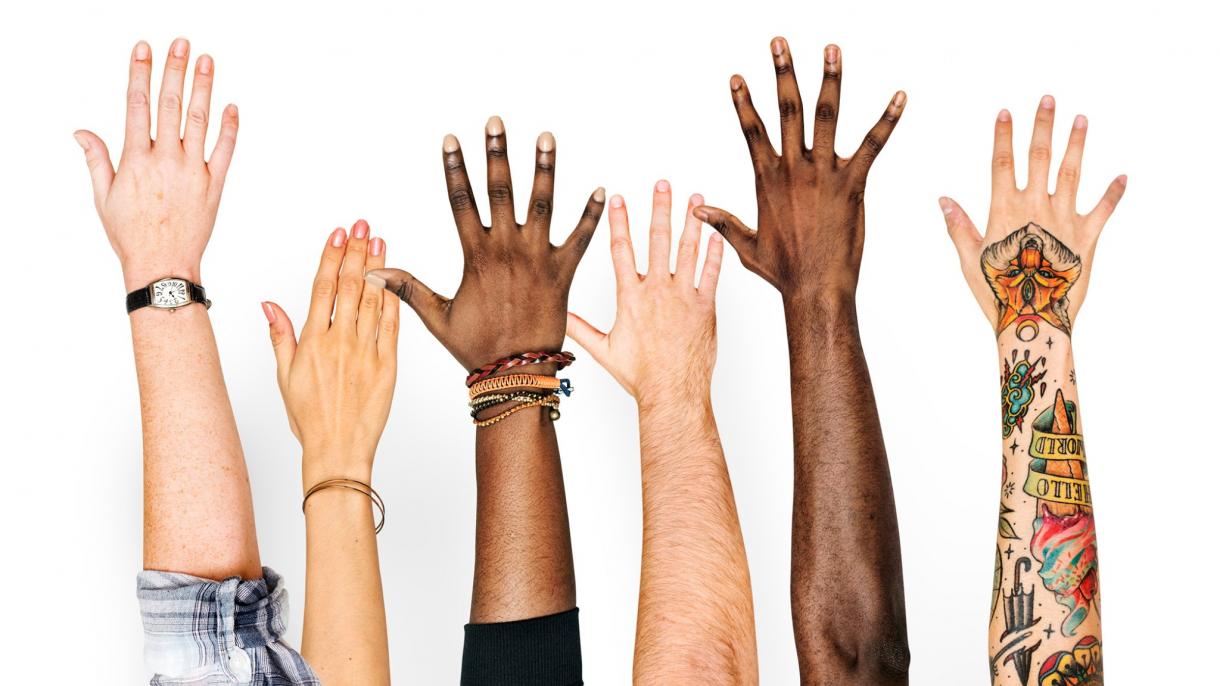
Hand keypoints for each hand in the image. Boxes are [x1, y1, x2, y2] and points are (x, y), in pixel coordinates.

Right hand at [75, 38, 238, 290]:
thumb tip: (82, 132)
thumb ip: (98, 160)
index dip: (141, 73)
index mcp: (136, 160)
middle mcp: (166, 160)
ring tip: (207, 61)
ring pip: (199, 121)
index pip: (138, 105)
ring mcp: (193, 172)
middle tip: (181, 44)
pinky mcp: (215, 186)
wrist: (163, 266)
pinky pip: (225, 151)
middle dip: (176, 70)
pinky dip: (230, 128)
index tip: (144, 49)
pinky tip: (232, 106)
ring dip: (204, 88)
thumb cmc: (132, 235)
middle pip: (171, 105)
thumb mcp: (104, 197)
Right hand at [262, 221, 398, 485]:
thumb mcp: (285, 376)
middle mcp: (340, 343)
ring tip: (379, 240)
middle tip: (363, 224)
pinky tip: (393, 279)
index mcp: (313, 343)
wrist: (338, 450)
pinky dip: (392, 300)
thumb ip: (280, 335)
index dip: (332, 257)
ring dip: (376, 267)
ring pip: (372, 300)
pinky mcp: (388, 366)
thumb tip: (269, 303)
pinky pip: (392, 326)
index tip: (339, 233)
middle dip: (356, 251)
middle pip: (350, 286)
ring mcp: (366, 353)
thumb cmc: (309, 418)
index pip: (323, 288)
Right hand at [368, 117, 604, 370]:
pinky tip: (600, 188)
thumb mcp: (438, 317)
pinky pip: (581, 239)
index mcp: (476, 257)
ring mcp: (537, 259)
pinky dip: (590, 215)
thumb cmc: (477, 348)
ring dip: (544, 168)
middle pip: (501, 191)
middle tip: (496, 122)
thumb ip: (408, 288)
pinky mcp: (563, 273)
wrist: (516, 374)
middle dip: (497, 154)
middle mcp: (507, 251)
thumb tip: (370, 273)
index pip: (462, 202)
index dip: (455, 169)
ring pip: (542, 204)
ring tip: (546, 136)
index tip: (452, 139)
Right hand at [567, 182, 722, 407]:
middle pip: (657, 240)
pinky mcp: (705, 307)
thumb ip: (581, 329)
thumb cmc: (639, 376)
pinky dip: (715, 252)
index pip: (621, 249)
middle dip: (660, 208)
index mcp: (630, 297)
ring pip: (688, 250)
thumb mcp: (604, 350)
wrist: (672, 392)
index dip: (618, 221)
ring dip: (691, 221)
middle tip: (663, 183)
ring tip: (696, 198)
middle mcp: (657, 291)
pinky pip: (711, 274)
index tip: (616, 198)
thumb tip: (558, 317)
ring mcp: (683, 297)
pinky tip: (717, 233)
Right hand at [693, 37, 904, 299]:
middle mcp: (794, 169)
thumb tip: (699, 212)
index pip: (752, 131)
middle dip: (783, 73)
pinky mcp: (853, 184)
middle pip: (787, 110)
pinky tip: (899, 97)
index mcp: (768, 180)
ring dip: (830, 80)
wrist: (815, 288)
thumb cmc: (783, 271)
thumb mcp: (746, 246)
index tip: (738, 77)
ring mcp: (824, 174)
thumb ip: (724, 223)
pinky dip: (887, 120)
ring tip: (832, 49)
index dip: (744, 102)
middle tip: (780, 44)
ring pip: (826, 116)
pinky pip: (872, 145)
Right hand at [939, 97, 1125, 336]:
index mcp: (1005, 211)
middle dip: (1043, 126)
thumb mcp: (969, 260)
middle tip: (1049, 99)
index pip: (1002, 163)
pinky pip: (1104, 209)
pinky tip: (1123, 175)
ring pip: (1072, 173)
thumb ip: (959, 226)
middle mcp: (1036, 207)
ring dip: (1077, 144)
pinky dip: (1114, 192)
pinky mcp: (1087, 237)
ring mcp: (1064, 219)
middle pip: (1040, 157)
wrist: (1034, 319)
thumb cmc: (997, 293)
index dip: (1004, 136)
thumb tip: (944, 199)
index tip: (1005, 112)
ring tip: (1081, 119)